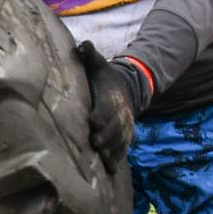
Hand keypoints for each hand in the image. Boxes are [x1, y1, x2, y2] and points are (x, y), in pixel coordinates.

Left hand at [74, 44, 140, 168]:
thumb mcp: (99, 64)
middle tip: (94, 144)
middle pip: (114, 127)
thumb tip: (83, 44)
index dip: (101, 115)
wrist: (128, 89)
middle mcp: (121, 114)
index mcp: (111, 98)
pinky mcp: (125, 138)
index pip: (107, 107)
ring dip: (111, 150)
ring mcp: (124, 127)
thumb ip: (90, 55)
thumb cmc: (105, 78)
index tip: (92, 122)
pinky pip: (123, 150)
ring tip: (101, 159)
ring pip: (120, 141)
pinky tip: (109, 169)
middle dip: (106, 136)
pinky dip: (117, 159)